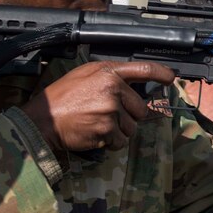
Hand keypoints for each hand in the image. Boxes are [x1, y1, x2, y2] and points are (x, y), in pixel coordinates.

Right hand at [21, 61, 174, 151]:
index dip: (161, 73)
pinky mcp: (107, 129)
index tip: (171, 79)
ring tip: (96, 124)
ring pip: (132, 127)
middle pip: (141, 108)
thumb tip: (134, 86)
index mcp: (107, 72)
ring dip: (118, 130)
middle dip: (128, 115)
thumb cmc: (62, 98)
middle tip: (106, 115)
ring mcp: (111, 109)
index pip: (144, 69)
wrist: (42, 120)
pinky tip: (94, 134)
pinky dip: (110, 142)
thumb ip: (110, 78)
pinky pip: (121, 141)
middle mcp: (112, 88)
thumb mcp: (85, 76)